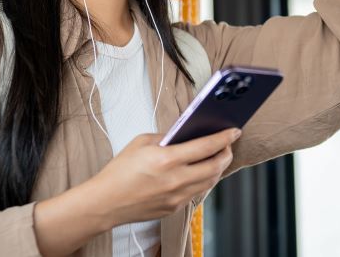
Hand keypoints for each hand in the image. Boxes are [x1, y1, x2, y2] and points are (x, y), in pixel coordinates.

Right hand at [89, 128, 239, 226]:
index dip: (224, 138)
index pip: (206, 147)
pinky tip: (201, 172)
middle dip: (226, 153)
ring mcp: (177, 197)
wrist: (106, 202)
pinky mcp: (175, 208)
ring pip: (210, 182)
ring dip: (218, 168)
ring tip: (218, 157)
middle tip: (228, 144)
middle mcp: (176, 180)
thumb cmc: (119, 172)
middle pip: (215, 167)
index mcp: (167, 160)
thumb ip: (165, 136)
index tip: (233, 131)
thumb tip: (183, 133)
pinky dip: (204, 180)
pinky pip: (197, 192)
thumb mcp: (140, 143)